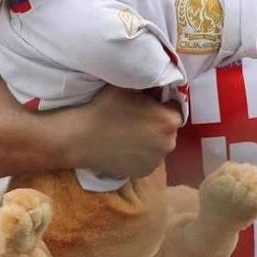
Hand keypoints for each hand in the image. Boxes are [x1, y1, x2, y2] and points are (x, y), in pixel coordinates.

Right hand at [63, 86, 182, 178]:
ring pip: (159, 144)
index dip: (162, 104)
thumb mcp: (130, 85)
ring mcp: (157, 161)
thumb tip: (160, 84)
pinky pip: (148, 158)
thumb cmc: (105, 107)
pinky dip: (141, 152)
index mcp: (169, 121)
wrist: (80, 138)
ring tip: (129, 132)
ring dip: (150, 138)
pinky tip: (125, 146)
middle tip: (137, 117)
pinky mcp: (144, 172)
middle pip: (168, 128)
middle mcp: (169, 143)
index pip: (175, 108)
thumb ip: (151, 85)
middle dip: (157, 122)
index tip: (147, 103)